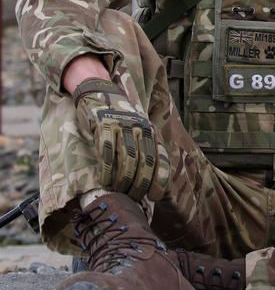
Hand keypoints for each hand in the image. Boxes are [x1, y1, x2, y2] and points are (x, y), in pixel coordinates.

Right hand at [74, 78, 168, 200]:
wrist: (100, 92)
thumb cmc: (121, 119)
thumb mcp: (138, 130)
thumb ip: (144, 149)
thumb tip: (147, 183)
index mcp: (150, 131)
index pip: (159, 158)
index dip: (158, 179)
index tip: (154, 197)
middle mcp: (139, 128)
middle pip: (144, 161)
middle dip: (140, 184)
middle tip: (132, 198)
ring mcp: (122, 125)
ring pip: (127, 157)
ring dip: (123, 179)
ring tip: (118, 192)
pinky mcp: (103, 124)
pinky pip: (107, 150)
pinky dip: (107, 168)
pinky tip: (104, 180)